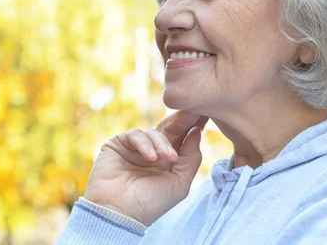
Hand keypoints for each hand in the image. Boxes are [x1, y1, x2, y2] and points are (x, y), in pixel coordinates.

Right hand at [84, 110, 208, 225]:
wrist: (119, 213)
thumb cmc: (150, 204)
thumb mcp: (180, 183)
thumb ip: (191, 157)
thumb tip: (197, 132)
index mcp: (169, 160)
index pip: (183, 137)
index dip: (194, 125)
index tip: (207, 113)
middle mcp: (153, 151)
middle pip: (170, 128)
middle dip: (183, 121)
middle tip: (194, 112)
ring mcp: (136, 147)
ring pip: (154, 131)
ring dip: (163, 143)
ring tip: (167, 158)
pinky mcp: (118, 144)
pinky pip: (135, 134)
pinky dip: (144, 144)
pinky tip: (150, 157)